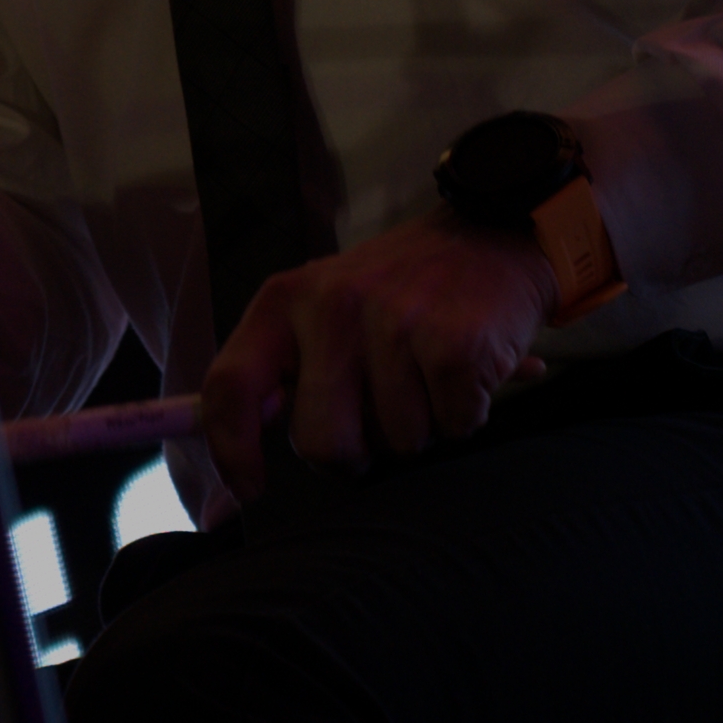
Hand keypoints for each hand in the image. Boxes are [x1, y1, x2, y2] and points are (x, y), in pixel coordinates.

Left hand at [202, 212, 556, 502]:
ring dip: (420, 426)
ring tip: (427, 374)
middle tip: (380, 417)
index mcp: (287, 299)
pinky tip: (464, 369)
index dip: (233, 450)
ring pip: (397, 443)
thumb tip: (230, 482)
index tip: (251, 489)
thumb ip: (283, 378)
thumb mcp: (325, 309)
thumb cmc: (402, 291)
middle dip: (355, 453)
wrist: (492, 233)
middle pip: (320, 444)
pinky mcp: (454, 342)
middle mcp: (332, 306)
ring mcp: (395, 321)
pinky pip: (453, 426)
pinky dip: (465, 413)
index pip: (231, 385)